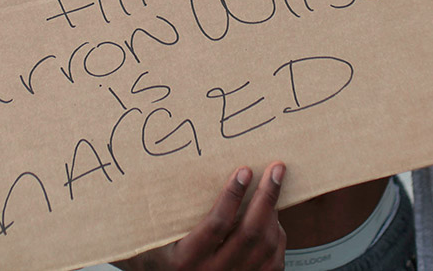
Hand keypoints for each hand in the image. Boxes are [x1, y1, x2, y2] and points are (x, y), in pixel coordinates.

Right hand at [118, 162, 286, 270]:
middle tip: (275, 170)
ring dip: (273, 214)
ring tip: (272, 189)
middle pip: (249, 234)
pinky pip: (273, 263)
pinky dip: (277, 237)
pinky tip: (272, 219)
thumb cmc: (159, 258)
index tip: (243, 171)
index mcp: (186, 260)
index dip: (232, 196)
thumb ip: (165, 212)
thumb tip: (175, 170)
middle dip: (266, 197)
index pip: (216, 225)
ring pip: (265, 247)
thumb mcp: (155, 237)